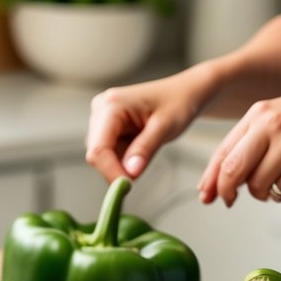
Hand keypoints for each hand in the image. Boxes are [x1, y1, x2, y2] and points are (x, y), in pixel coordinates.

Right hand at [86, 69, 209, 181]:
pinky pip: (110, 153)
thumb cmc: (178, 103)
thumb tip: (129, 174)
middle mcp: (101, 110)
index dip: (110, 171)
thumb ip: (145, 149)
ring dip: (122, 163)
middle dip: (117, 168)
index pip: (98, 149)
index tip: (127, 187)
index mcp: (111, 105)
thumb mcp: (166, 127)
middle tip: (141, 173)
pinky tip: (141, 147)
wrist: (184, 93)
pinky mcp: (107, 127)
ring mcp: (102, 118)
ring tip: (147, 148)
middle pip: (97, 154)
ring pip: (102, 156)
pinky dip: (124, 159)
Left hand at [197, 83, 280, 205]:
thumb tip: (219, 181)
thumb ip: (249, 140)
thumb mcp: (278, 115)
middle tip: (230, 201)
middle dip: (228, 192)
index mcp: (261, 115)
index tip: (207, 195)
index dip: (212, 180)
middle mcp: (275, 130)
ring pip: (264, 189)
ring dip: (270, 192)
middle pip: (236, 173)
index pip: (224, 153)